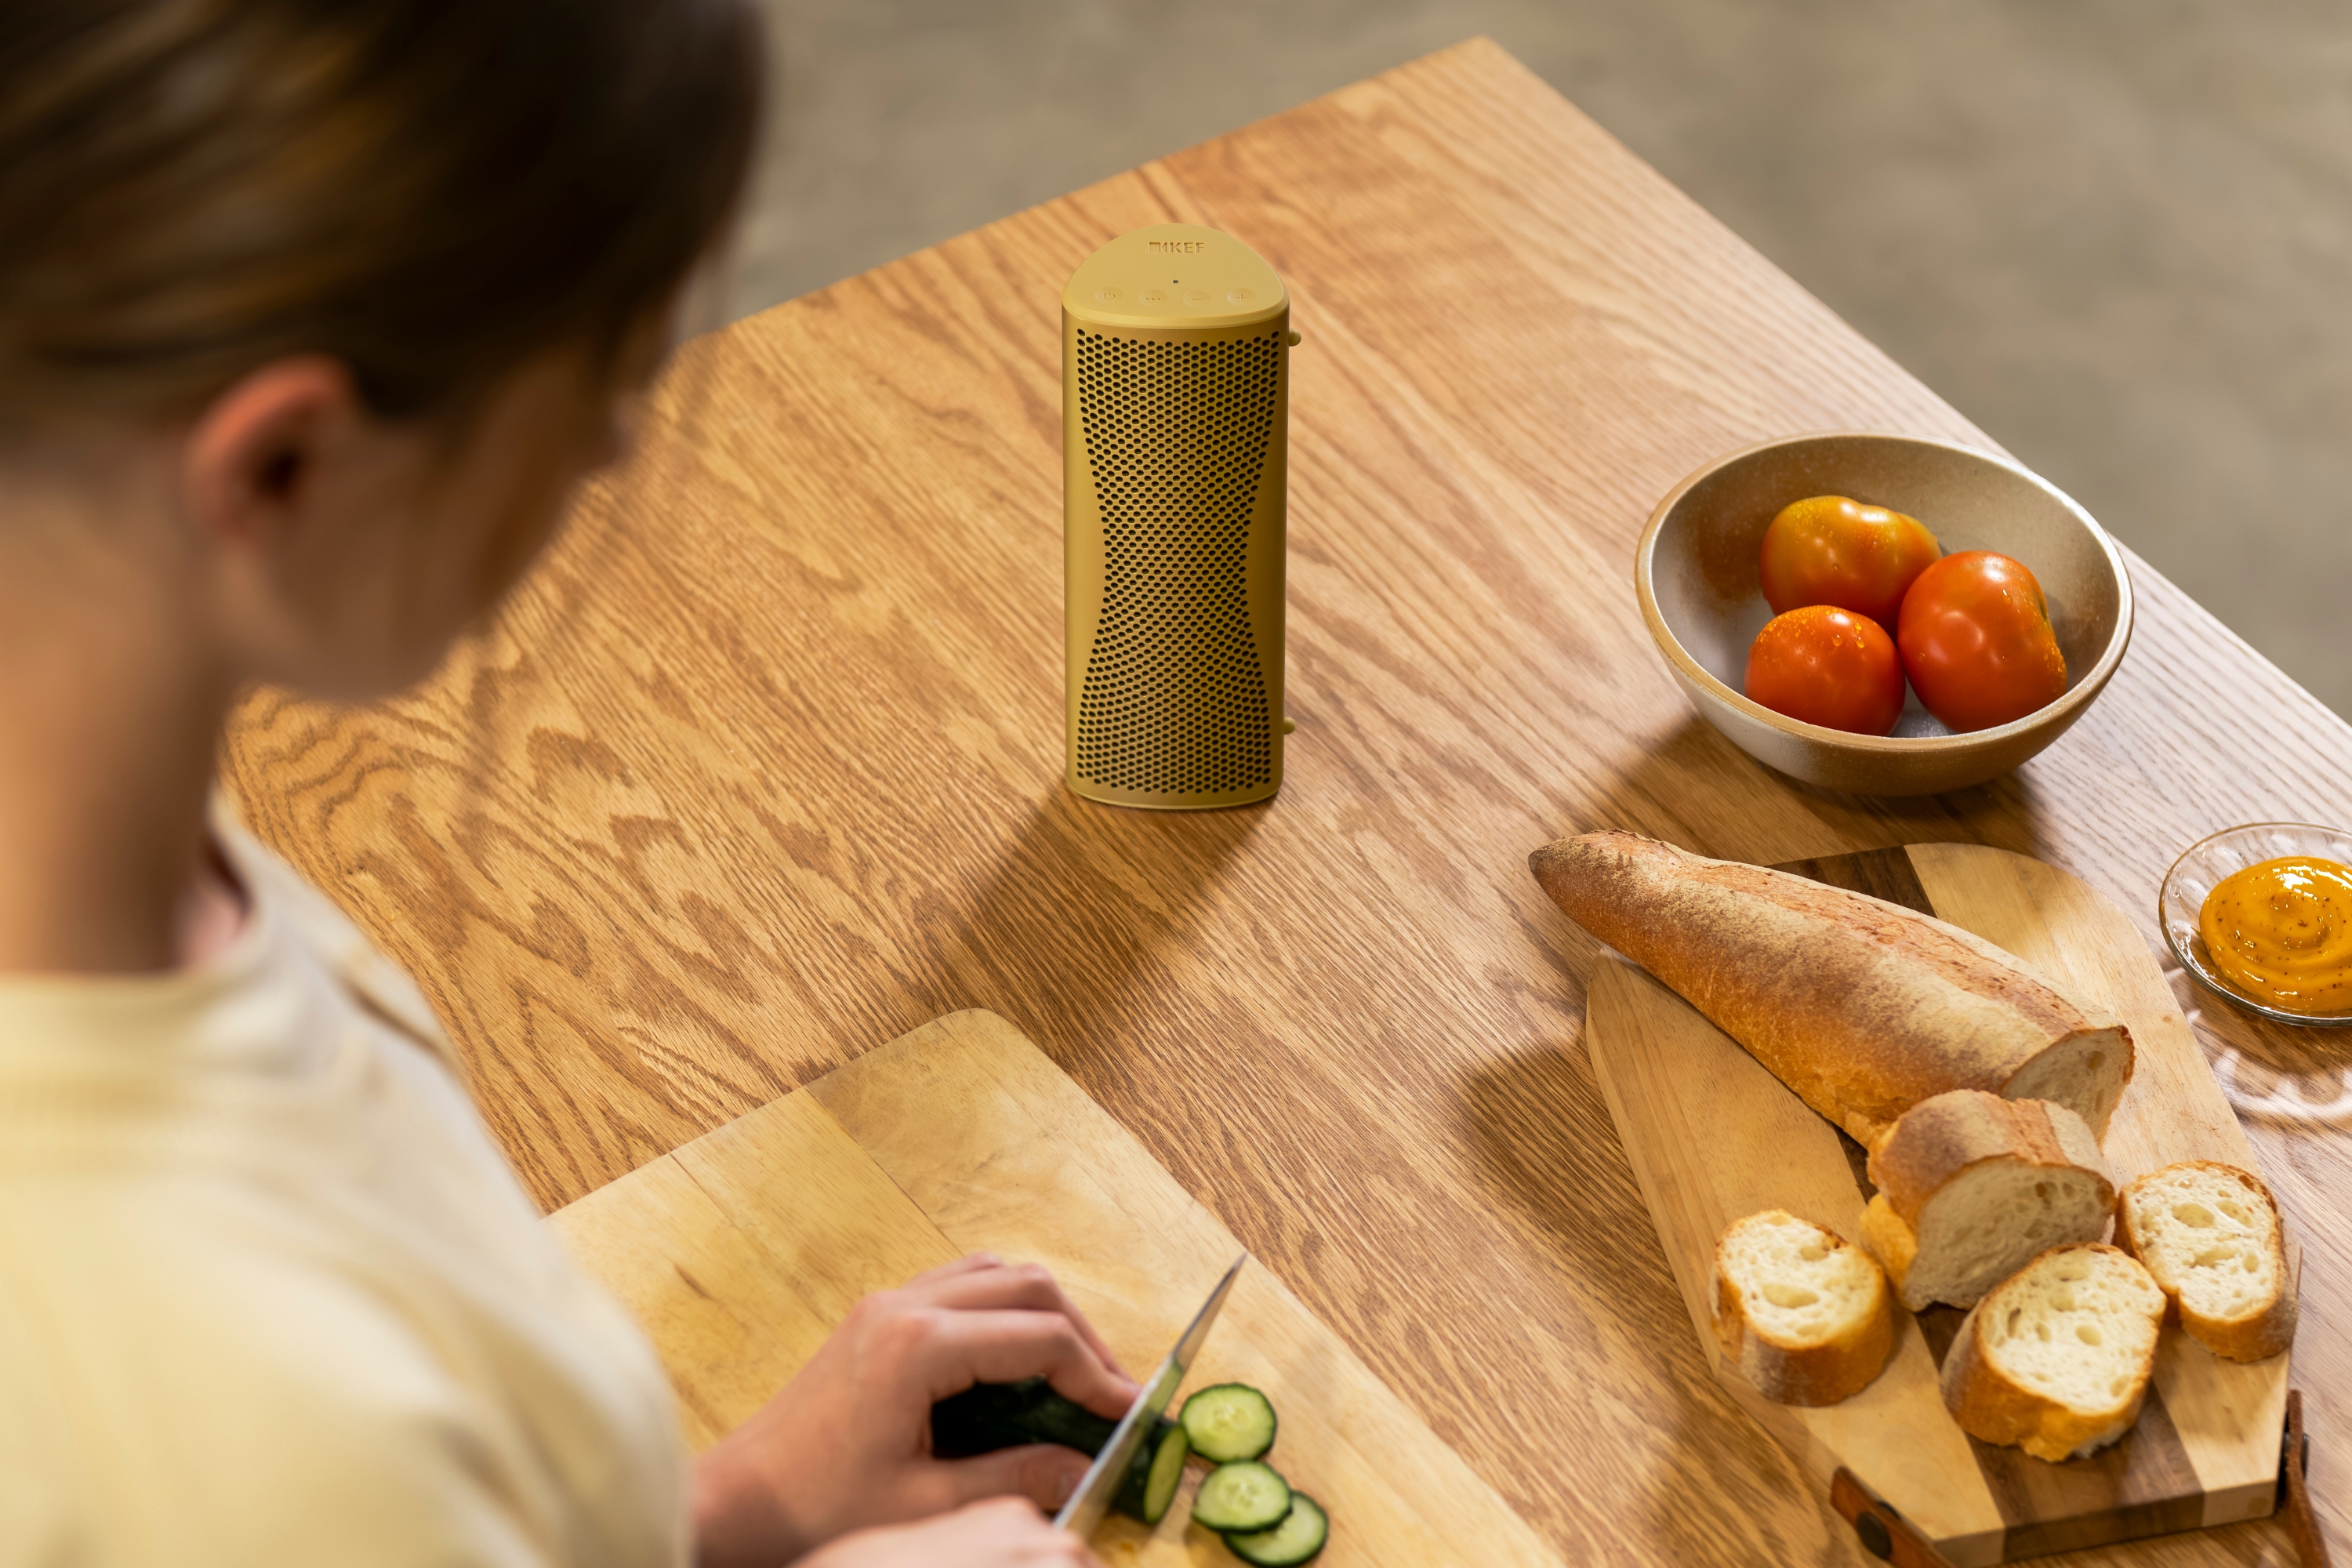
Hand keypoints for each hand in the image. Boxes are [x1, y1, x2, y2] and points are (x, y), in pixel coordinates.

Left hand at [693, 1254, 1137, 1567]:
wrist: (737, 1500)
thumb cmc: (815, 1506)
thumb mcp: (926, 1503)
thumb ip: (1015, 1479)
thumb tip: (1084, 1467)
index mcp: (917, 1347)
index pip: (1040, 1339)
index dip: (1096, 1376)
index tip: (1128, 1413)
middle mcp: (904, 1307)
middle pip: (1028, 1286)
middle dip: (1081, 1336)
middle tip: (1111, 1392)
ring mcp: (887, 1304)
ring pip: (995, 1274)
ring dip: (1044, 1314)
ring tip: (1074, 1373)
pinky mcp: (877, 1316)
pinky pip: (960, 1285)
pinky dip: (1003, 1311)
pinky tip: (1018, 1361)